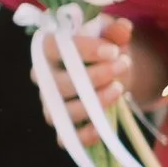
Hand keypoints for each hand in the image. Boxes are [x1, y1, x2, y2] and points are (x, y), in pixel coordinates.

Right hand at [49, 11, 133, 144]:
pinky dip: (85, 135)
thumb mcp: (110, 37)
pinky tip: (104, 126)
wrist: (111, 72)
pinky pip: (68, 138)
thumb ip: (115, 32)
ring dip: (94, 102)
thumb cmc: (104, 50)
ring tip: (119, 88)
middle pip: (61, 83)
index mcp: (49, 51)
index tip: (113, 50)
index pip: (54, 48)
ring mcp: (52, 105)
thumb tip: (123, 28)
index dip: (83, 50)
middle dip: (95, 76)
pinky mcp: (63, 127)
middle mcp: (45, 79)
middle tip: (123, 64)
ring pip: (64, 111)